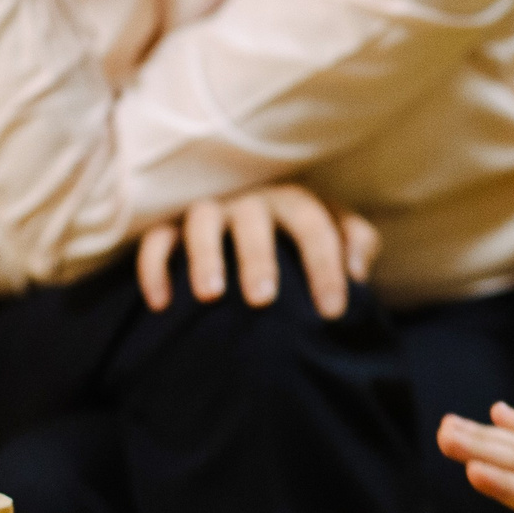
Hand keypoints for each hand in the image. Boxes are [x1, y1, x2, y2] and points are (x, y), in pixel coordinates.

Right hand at [135, 185, 379, 318]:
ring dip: (205, 255)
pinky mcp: (171, 225)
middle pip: (254, 220)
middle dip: (258, 257)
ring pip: (202, 221)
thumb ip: (356, 242)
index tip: (332, 311)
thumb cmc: (297, 239)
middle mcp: (250, 201)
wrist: (250, 231)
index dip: (325, 264)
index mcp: (293, 202)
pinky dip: (154, 267)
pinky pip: (156, 239)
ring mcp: (209, 210)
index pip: (314, 225)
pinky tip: (160, 304)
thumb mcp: (333, 233)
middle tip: (263, 300)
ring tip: (210, 297)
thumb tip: (359, 270)